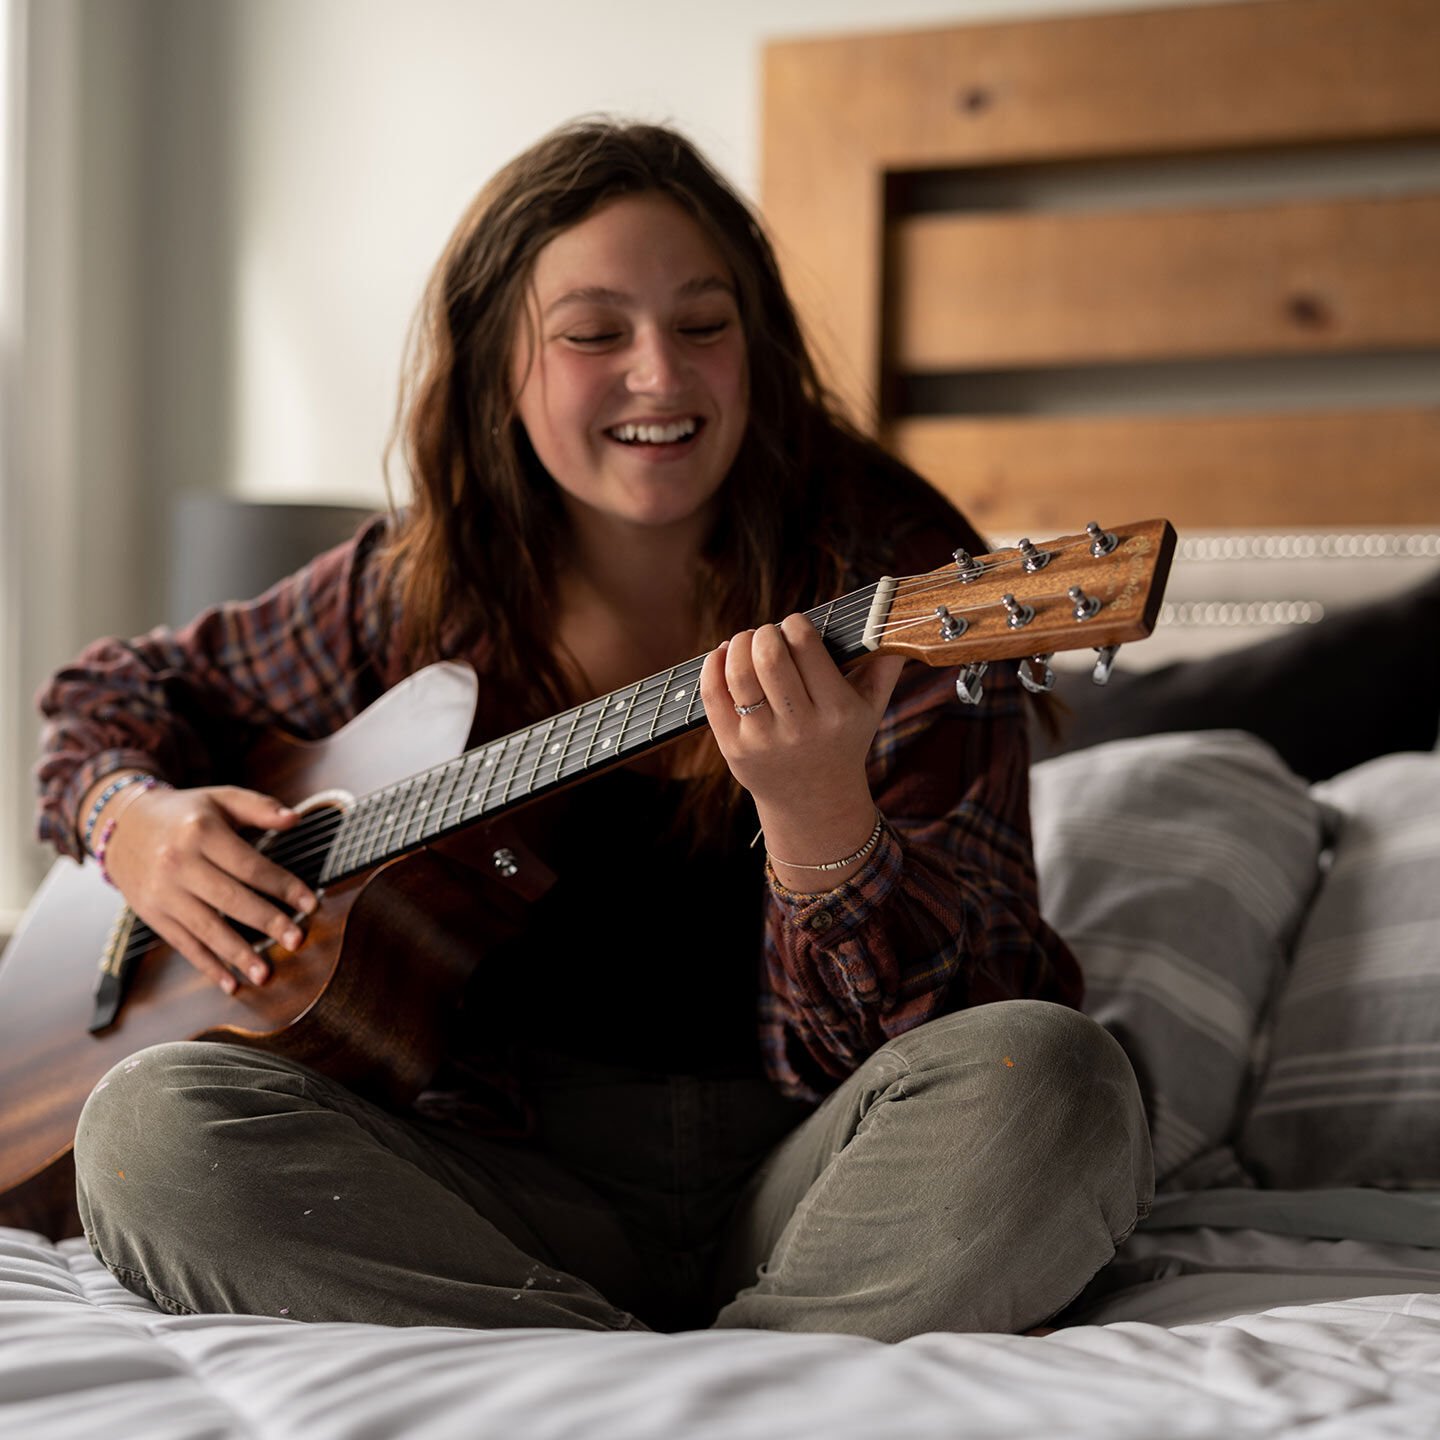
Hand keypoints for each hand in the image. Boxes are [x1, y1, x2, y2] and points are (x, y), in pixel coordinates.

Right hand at [94, 783, 317, 992]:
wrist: (121, 824)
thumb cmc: (184, 813)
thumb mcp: (220, 798)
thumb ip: (259, 807)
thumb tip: (295, 818)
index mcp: (200, 832)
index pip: (249, 865)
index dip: (282, 886)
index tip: (310, 903)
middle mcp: (178, 863)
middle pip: (230, 899)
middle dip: (267, 922)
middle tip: (297, 940)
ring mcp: (162, 892)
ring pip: (206, 928)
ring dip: (238, 954)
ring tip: (265, 973)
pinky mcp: (152, 914)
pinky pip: (183, 944)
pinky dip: (208, 966)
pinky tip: (231, 983)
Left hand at [700, 615, 903, 883]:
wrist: (814, 802)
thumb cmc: (842, 742)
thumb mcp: (871, 709)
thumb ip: (885, 665)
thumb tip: (895, 623)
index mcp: (837, 711)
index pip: (806, 646)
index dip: (795, 624)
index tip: (794, 625)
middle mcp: (801, 727)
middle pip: (770, 657)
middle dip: (764, 633)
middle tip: (767, 634)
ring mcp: (764, 740)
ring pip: (739, 675)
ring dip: (738, 644)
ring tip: (746, 642)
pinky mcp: (734, 749)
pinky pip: (713, 697)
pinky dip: (712, 666)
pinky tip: (722, 655)